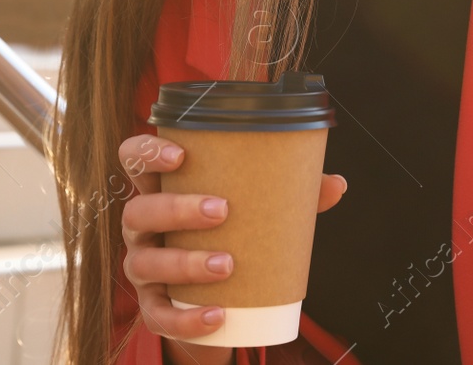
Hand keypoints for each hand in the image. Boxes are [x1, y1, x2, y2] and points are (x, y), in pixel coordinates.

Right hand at [119, 133, 348, 363]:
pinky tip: (216, 315)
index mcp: (162, 189)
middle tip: (221, 210)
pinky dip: (185, 318)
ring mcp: (142, 267)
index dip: (147, 154)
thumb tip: (337, 184)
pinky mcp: (152, 306)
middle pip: (140, 211)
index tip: (180, 155)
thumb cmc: (233, 233)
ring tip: (226, 264)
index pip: (134, 160)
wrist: (221, 295)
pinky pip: (158, 315)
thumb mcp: (255, 209)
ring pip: (146, 263)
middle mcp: (143, 226)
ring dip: (184, 262)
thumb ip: (291, 193)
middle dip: (177, 209)